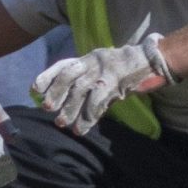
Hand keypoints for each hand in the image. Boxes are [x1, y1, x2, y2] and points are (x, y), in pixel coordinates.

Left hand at [30, 36, 172, 135]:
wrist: (152, 61)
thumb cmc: (125, 70)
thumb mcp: (103, 70)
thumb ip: (87, 80)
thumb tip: (66, 101)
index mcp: (88, 58)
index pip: (63, 65)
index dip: (47, 76)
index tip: (34, 89)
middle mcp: (93, 61)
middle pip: (68, 75)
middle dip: (56, 92)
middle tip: (47, 108)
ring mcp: (104, 70)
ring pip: (80, 90)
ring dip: (70, 109)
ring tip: (62, 124)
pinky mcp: (116, 82)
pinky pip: (97, 101)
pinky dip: (88, 117)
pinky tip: (81, 129)